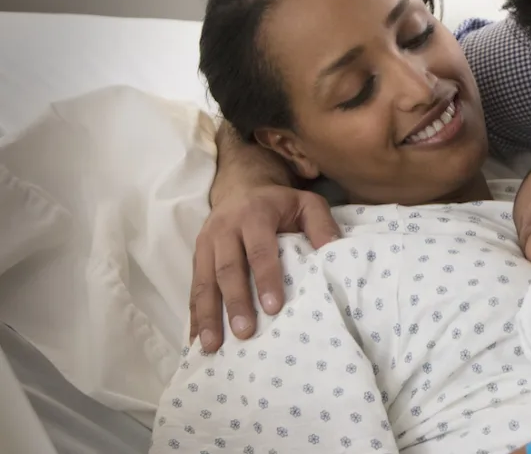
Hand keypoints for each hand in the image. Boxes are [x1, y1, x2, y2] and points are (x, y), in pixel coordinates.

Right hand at [190, 186, 340, 351]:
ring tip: (211, 345)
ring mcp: (206, 243)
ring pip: (204, 281)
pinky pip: (193, 287)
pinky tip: (195, 340)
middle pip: (227, 268)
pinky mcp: (196, 256)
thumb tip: (334, 253)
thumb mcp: (307, 204)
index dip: (266, 278)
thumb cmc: (281, 204)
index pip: (260, 250)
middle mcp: (225, 228)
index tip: (273, 308)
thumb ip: (321, 226)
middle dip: (235, 302)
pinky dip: (194, 315)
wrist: (242, 187)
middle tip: (244, 333)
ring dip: (208, 315)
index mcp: (255, 214)